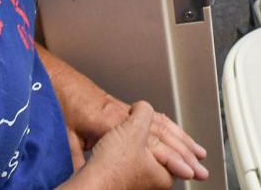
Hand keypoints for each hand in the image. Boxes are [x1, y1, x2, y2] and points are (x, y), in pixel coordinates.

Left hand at [40, 46, 207, 180]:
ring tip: (199, 153)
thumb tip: (84, 182)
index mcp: (113, 122)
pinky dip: (171, 127)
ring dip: (182, 139)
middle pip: (163, 134)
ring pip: (162, 125)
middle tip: (201, 168)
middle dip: (184, 152)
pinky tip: (179, 134)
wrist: (59, 81)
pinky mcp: (125, 109)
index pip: (151, 143)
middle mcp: (125, 115)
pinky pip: (155, 118)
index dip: (171, 157)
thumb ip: (81, 161)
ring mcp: (127, 111)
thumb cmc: (62, 105)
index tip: (186, 170)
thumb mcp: (67, 138)